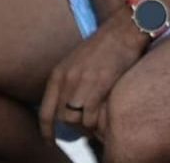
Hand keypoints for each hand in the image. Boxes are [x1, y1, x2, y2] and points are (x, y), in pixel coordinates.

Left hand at [38, 11, 145, 143]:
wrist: (124, 29)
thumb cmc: (105, 44)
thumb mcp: (77, 60)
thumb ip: (69, 80)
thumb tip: (69, 104)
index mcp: (59, 72)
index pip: (45, 110)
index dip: (46, 130)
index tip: (49, 139)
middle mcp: (67, 78)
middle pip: (62, 118)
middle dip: (74, 126)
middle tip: (87, 125)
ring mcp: (82, 82)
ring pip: (75, 120)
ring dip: (86, 125)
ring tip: (97, 121)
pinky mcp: (99, 85)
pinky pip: (91, 118)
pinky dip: (97, 124)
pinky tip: (104, 118)